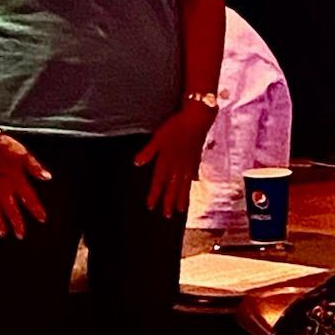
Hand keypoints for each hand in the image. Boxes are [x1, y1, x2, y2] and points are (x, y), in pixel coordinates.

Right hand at [0, 131, 49, 238]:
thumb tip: (48, 177)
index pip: (30, 199)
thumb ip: (35, 167)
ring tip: (2, 234)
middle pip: (12, 209)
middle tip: (21, 236)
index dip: (37, 210)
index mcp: (17, 181)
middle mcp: (3, 188)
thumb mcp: (24, 153)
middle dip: (17, 223)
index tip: (43, 220)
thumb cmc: (4, 145)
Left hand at [135, 104, 214, 218]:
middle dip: (170, 202)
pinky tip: (193, 185)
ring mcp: (189, 163)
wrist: (198, 118)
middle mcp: (178, 165)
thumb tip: (136, 163)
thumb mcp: (158, 137)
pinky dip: (192, 182)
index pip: (159, 182)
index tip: (151, 206)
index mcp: (167, 161)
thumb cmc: (176, 126)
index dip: (155, 195)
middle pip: (173, 188)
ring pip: (184, 184)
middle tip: (168, 216)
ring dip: (182, 197)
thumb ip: (148, 151)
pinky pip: (193, 174)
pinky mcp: (196, 157)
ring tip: (181, 210)